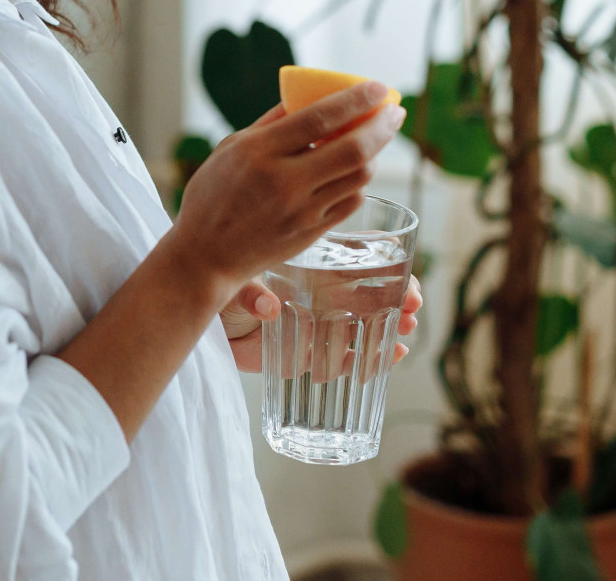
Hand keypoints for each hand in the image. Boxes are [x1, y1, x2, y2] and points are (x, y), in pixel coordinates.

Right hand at [162, 80, 406, 301]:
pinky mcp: (313, 233)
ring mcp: (302, 211)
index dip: (355, 99)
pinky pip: (351, 201)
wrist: (205, 256)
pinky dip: (359, 181)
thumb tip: (309, 97)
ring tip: (374, 138)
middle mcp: (284, 182)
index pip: (319, 118)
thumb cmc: (213, 195)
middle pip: (352, 149)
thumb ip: (271, 122)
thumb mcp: (231, 148)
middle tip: (395, 111)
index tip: (379, 87)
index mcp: (259, 152)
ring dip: (374, 153)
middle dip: (382, 125)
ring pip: (359, 176)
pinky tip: (354, 170)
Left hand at [220, 274, 422, 371]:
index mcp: (308, 264)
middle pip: (370, 290)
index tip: (403, 270)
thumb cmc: (221, 289)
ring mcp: (317, 322)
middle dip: (398, 296)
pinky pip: (343, 358)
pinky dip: (367, 358)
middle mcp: (318, 291)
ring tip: (406, 329)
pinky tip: (391, 355)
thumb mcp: (235, 282)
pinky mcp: (307, 353)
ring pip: (364, 323)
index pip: (356, 256)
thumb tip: (268, 308)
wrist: (203, 322)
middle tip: (412, 307)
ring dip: (391, 325)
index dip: (386, 261)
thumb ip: (251, 293)